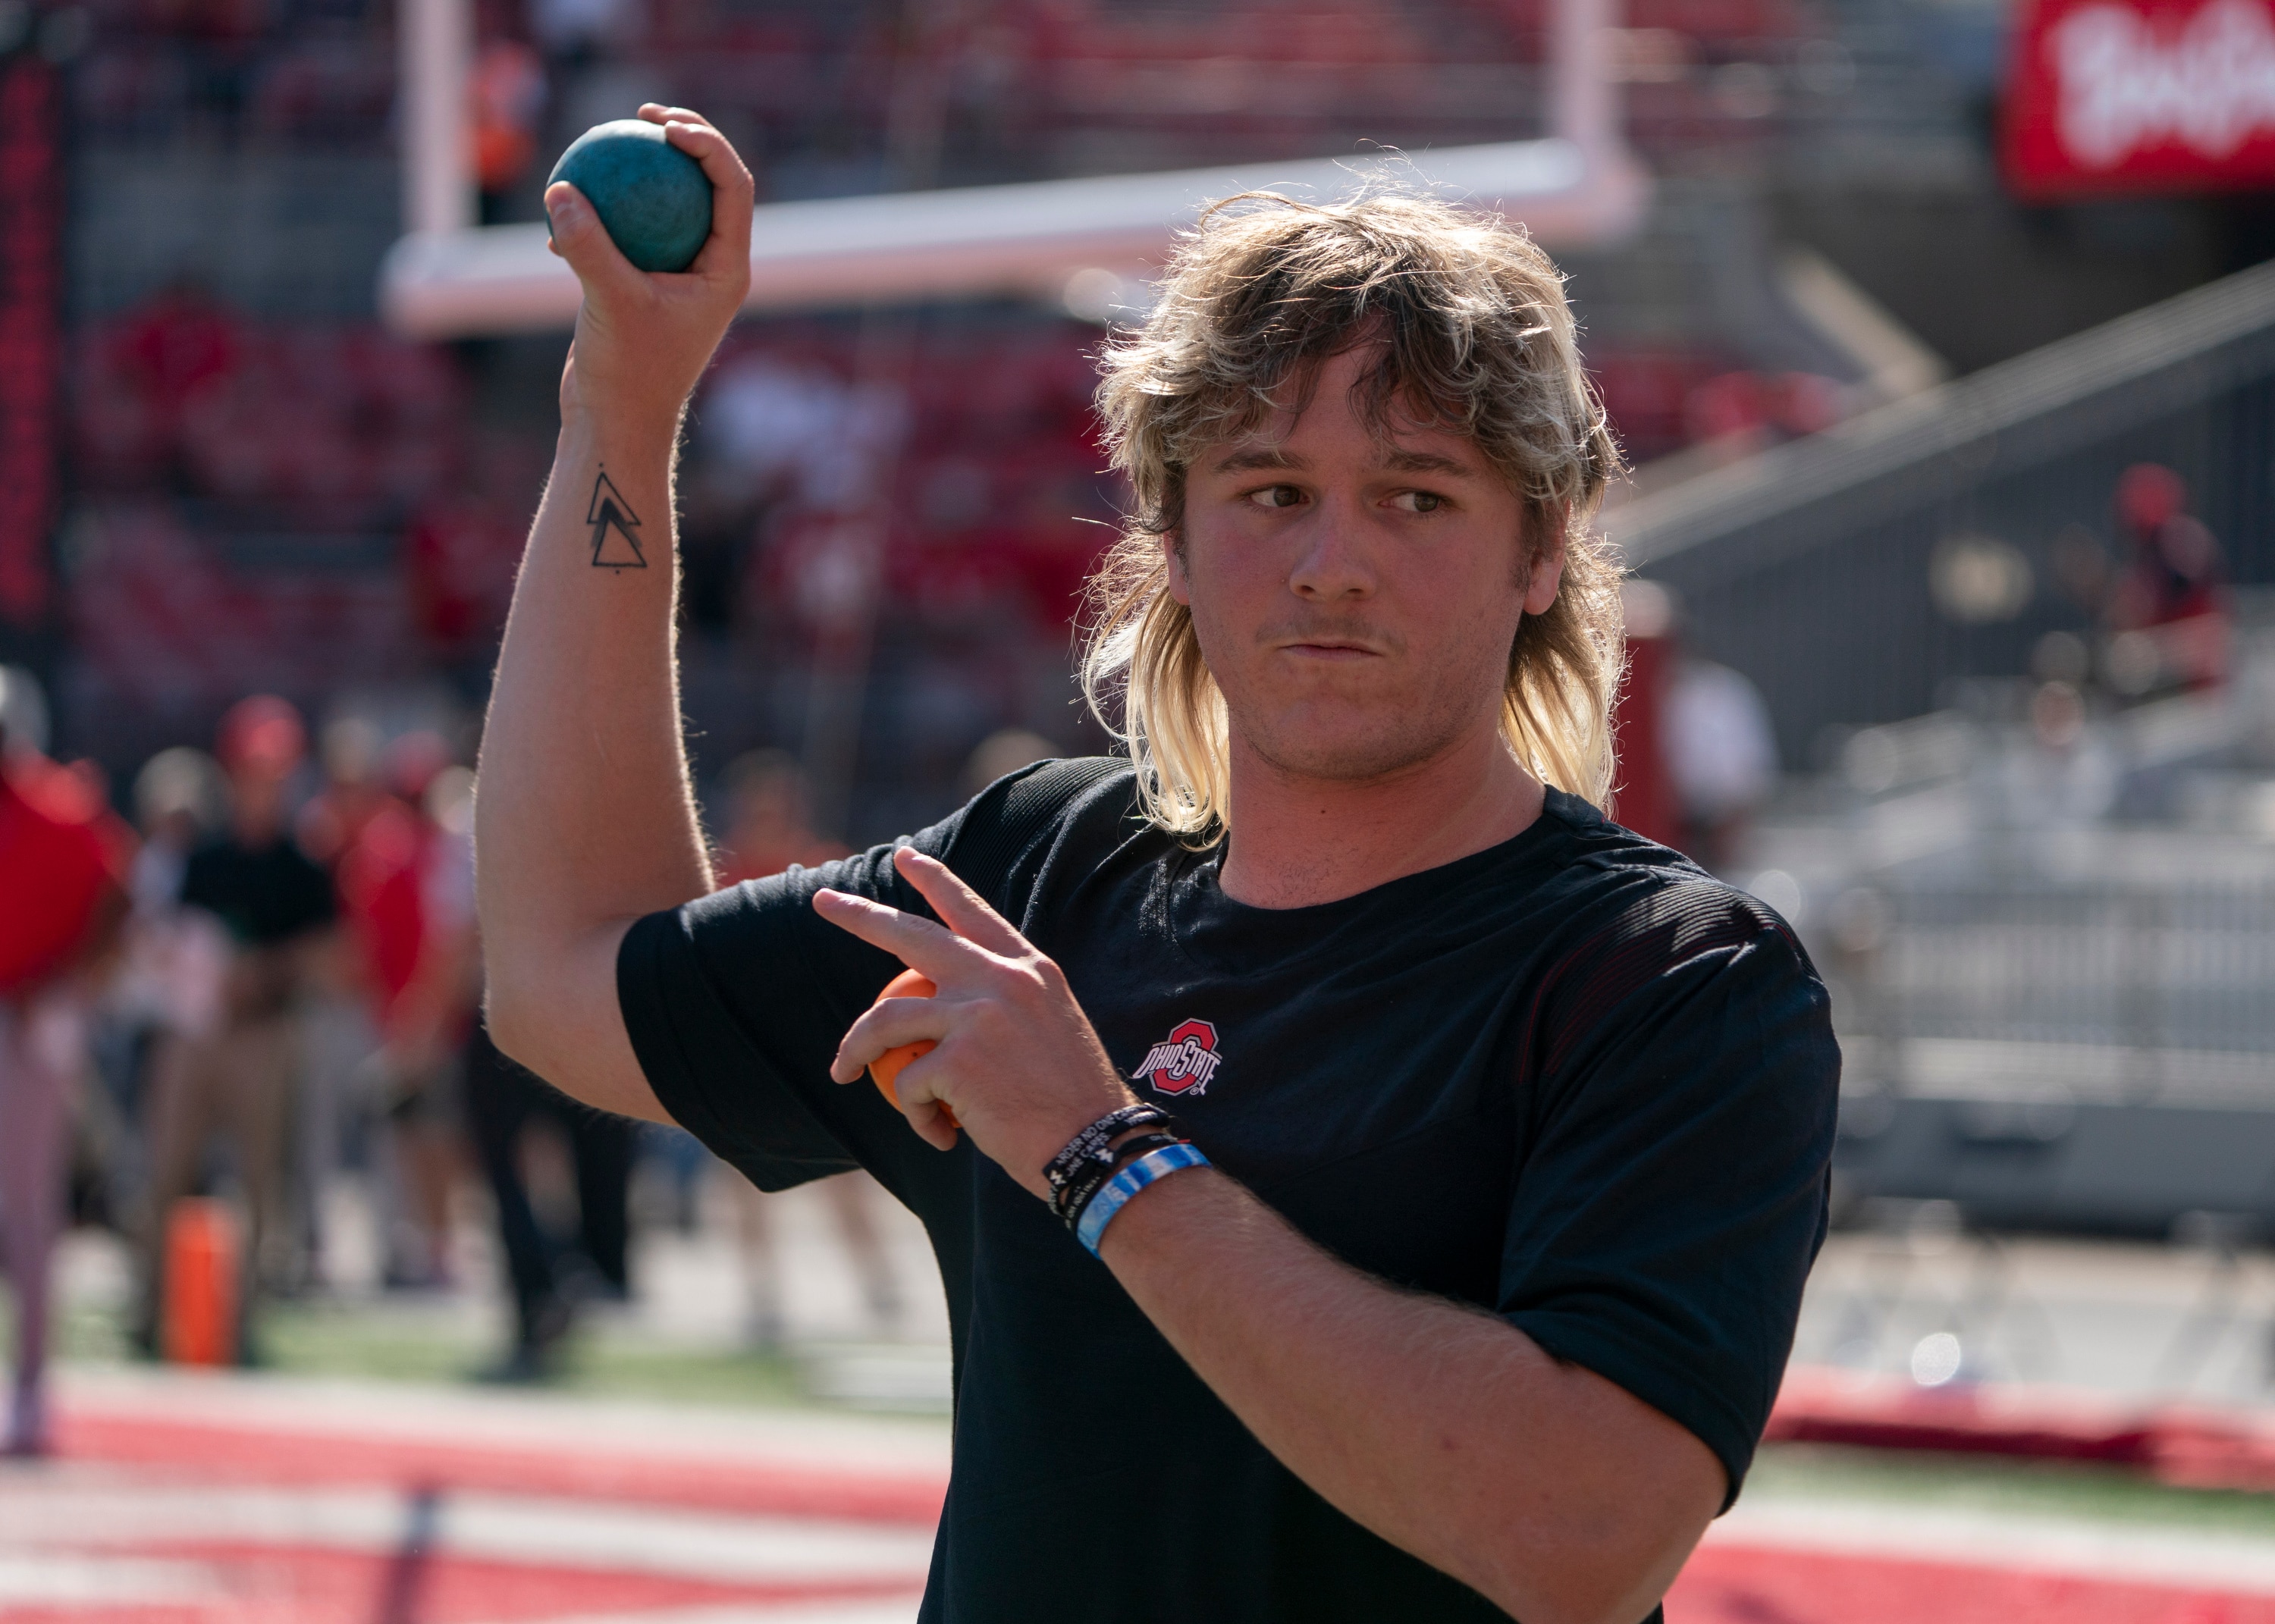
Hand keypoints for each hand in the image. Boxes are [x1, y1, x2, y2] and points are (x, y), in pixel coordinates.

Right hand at [545, 104, 754, 432]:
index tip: (666, 126)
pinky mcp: (640, 284)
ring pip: (664, 205)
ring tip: (609, 137)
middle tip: (646, 115)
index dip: (708, 144)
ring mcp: (675, 274)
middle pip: (708, 184)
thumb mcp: (608, 304)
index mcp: (726, 269)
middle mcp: (709, 267)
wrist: (614, 422)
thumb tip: (561, 188)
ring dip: (639, 171)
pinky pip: (625, 232)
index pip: (732, 188)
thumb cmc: (627, 373)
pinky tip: (562, 206)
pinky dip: (599, 216)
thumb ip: (587, 246)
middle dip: (684, 141)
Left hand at [816, 849, 1138, 1197]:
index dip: (934, 881)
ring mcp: (976, 1016)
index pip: (971, 912)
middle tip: (822, 901)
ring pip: (885, 1020)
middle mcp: (1000, 980)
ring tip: (844, 1073)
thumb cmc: (1073, 1100)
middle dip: (859, 916)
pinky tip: (941, 1134)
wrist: (1096, 1145)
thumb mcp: (1047, 1027)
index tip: (904, 858)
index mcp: (1028, 968)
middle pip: (911, 936)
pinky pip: (907, 1083)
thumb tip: (940, 1008)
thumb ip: (1001, 1005)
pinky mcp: (957, 1061)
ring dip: (855, 1049)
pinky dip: (916, 1114)